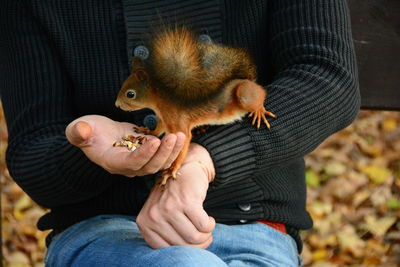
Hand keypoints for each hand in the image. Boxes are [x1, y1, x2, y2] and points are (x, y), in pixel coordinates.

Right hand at [65, 115, 184, 176]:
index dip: (144, 154)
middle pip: (150, 166)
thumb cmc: (87, 131)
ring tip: (180, 135)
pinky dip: (173, 148)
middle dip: (164, 153)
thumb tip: (81, 130)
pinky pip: (163, 155)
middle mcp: (129, 166)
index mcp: (113, 162)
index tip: (155, 140)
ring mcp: (140, 161)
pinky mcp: (148, 154)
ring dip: (172, 151)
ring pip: (160, 163)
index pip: (132, 163)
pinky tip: (180, 136)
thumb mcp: (79, 129)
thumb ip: (78, 132)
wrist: (98, 134)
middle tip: (174, 137)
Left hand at [137, 143, 215, 248]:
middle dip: (199, 244)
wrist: (184, 168)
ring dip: (206, 235)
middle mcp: (154, 216)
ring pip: (195, 237)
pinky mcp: (187, 201)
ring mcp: (169, 208)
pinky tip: (209, 219)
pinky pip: (204, 225)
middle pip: (182, 245)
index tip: (192, 243)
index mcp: (144, 223)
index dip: (184, 250)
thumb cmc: (173, 197)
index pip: (165, 251)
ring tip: (207, 227)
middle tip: (205, 236)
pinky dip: (210, 225)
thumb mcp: (160, 215)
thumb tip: (181, 256)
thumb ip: (164, 235)